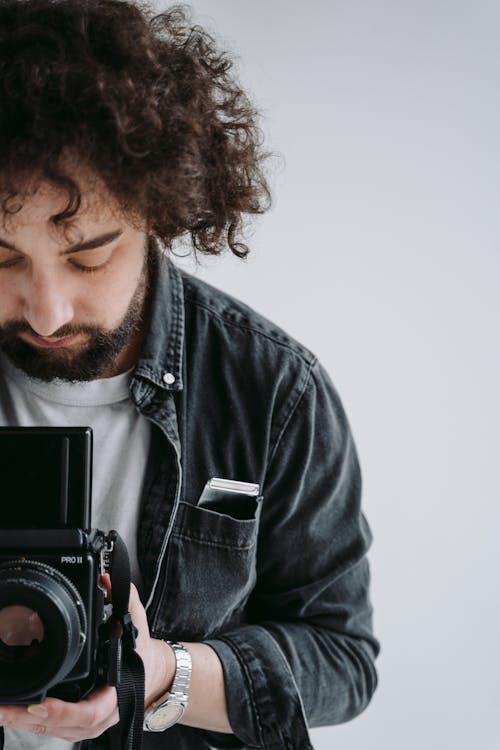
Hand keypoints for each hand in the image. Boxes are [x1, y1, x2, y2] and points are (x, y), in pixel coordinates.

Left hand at [0, 584, 174, 741]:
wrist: (153, 674)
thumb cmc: (142, 653)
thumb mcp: (137, 624)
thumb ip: (125, 600)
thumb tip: (107, 578)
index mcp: (117, 693)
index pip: (90, 712)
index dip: (63, 713)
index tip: (39, 705)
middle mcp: (102, 715)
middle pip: (61, 727)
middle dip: (29, 719)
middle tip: (3, 707)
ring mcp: (88, 725)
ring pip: (52, 732)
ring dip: (23, 723)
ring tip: (0, 709)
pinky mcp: (78, 726)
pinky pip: (51, 731)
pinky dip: (29, 723)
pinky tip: (11, 713)